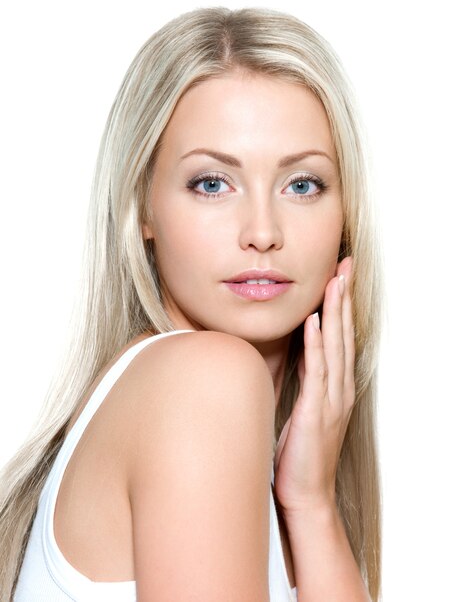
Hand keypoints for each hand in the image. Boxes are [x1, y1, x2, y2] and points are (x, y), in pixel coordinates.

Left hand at [273, 256, 354, 513]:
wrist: (305, 494)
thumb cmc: (299, 453)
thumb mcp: (303, 409)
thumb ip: (304, 381)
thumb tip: (295, 355)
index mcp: (335, 387)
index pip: (339, 339)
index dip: (340, 307)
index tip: (339, 278)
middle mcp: (338, 388)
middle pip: (342, 335)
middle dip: (343, 299)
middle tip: (344, 266)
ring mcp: (330, 399)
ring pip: (334, 347)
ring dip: (334, 312)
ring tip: (335, 282)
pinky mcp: (316, 411)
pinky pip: (316, 370)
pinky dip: (316, 344)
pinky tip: (314, 322)